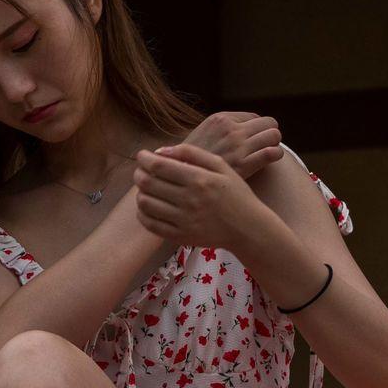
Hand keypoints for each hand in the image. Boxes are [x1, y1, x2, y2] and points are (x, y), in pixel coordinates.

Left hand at [131, 143, 265, 249]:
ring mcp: (183, 221)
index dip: (144, 159)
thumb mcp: (221, 166)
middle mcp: (189, 200)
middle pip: (148, 183)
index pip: (159, 166)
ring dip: (140, 192)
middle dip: (139, 173)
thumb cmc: (235, 194)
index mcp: (199, 179)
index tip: (142, 155)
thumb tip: (160, 150)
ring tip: (146, 188)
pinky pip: (150, 225)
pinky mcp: (180, 237)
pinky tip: (148, 206)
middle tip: (141, 170)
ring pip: (146, 204)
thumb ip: (191, 153)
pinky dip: (143, 213)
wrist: (248, 228)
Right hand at [180, 110, 282, 182]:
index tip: (252, 141)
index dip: (256, 130)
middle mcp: (230, 129)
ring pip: (274, 135)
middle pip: (268, 123)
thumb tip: (237, 130)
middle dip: (268, 134)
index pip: (254, 117)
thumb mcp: (200, 137)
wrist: (180, 182)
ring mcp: (238, 146)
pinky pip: (273, 152)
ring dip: (273, 143)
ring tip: (266, 153)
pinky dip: (275, 155)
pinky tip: (268, 161)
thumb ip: (218, 132)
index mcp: (219, 119)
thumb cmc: (190, 164)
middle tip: (263, 146)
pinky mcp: (246, 164)